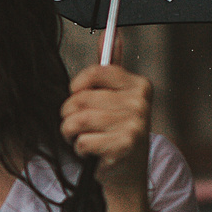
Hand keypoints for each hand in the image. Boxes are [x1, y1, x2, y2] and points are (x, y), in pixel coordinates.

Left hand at [62, 63, 152, 194]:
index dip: (78, 87)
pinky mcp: (124, 146)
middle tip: (81, 126)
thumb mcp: (116, 99)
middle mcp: (140, 103)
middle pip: (81, 99)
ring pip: (78, 120)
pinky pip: (83, 141)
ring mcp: (134, 125)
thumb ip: (110, 68)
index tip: (79, 96)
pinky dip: (81, 149)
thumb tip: (108, 35)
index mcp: (139, 86)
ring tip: (84, 138)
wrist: (128, 176)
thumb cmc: (117, 133)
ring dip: (72, 134)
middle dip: (70, 115)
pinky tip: (93, 153)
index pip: (96, 72)